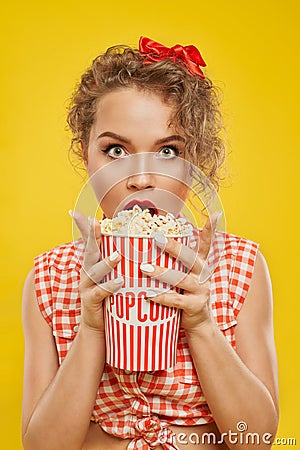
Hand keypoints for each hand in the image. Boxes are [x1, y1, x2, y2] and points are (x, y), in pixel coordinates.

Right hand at [71, 211, 122, 332]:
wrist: (99, 327)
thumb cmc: (112, 299)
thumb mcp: (116, 277)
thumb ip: (124, 264)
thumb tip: (144, 247)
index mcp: (94, 264)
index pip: (89, 242)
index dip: (84, 228)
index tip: (77, 212)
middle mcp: (87, 272)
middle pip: (89, 250)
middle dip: (91, 235)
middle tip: (95, 222)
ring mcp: (86, 286)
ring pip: (94, 271)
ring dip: (106, 262)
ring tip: (117, 256)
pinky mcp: (90, 301)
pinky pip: (99, 292)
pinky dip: (109, 287)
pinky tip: (120, 282)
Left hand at [140, 213, 220, 331]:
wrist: (198, 324)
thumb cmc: (185, 296)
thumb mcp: (184, 278)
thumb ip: (174, 265)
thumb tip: (148, 251)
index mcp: (201, 266)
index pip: (206, 245)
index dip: (211, 230)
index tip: (214, 214)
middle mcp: (203, 275)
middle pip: (190, 258)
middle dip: (174, 247)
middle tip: (157, 238)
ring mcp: (201, 291)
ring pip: (180, 279)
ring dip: (161, 273)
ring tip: (144, 268)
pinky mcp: (195, 306)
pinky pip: (176, 300)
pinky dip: (162, 297)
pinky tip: (149, 295)